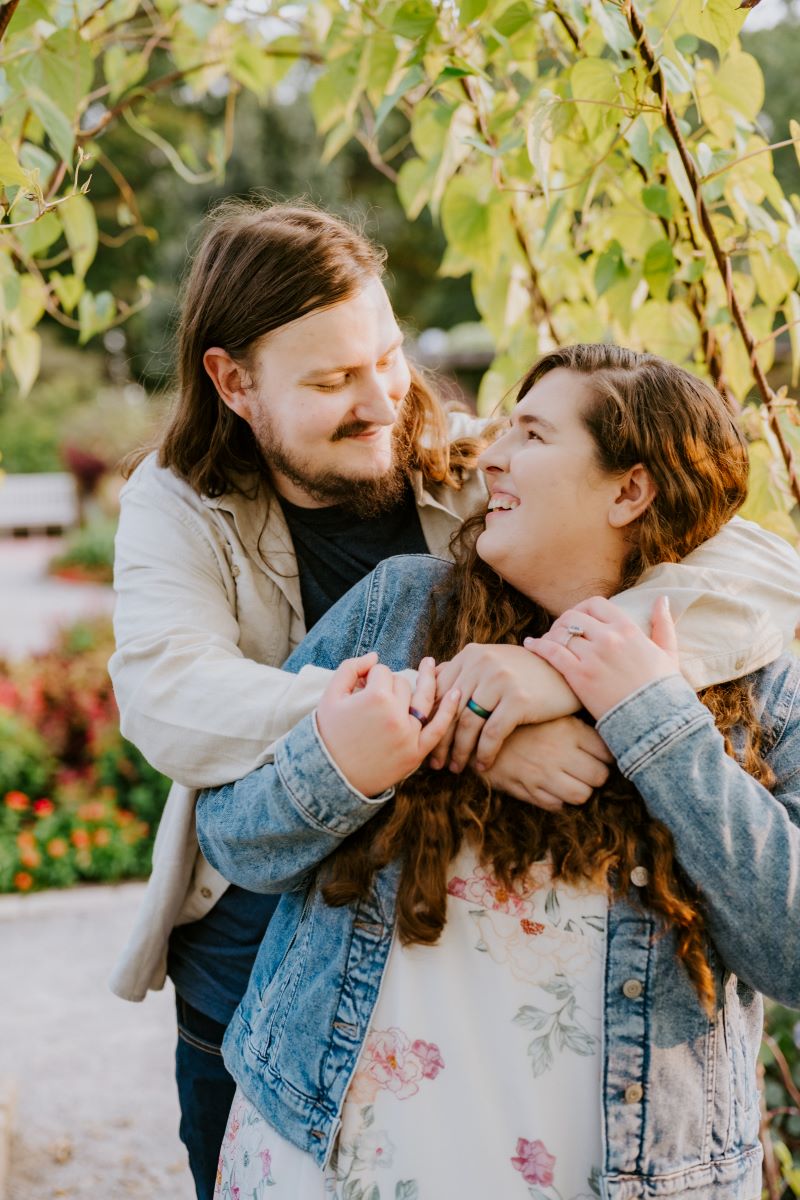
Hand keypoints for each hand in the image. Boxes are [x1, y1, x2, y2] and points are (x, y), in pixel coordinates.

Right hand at [316, 653, 460, 796]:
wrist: (331, 777)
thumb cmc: (328, 734)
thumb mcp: (330, 695)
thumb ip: (351, 668)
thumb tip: (375, 656)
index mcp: (375, 697)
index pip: (382, 672)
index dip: (370, 677)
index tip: (360, 689)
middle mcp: (396, 714)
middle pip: (401, 684)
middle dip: (389, 686)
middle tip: (374, 698)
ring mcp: (409, 734)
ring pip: (422, 699)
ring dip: (429, 680)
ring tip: (431, 665)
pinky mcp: (416, 753)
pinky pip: (439, 728)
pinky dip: (450, 710)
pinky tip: (457, 692)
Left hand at [429, 643, 577, 773]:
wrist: (567, 673)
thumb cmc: (525, 673)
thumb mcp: (493, 663)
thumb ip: (464, 672)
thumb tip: (430, 687)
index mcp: (470, 655)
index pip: (440, 692)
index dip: (431, 721)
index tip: (426, 743)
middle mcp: (481, 663)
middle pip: (450, 710)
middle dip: (440, 741)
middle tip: (436, 763)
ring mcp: (500, 680)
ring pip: (468, 724)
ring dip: (460, 751)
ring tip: (457, 768)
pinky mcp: (518, 699)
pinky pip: (492, 734)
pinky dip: (485, 753)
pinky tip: (483, 766)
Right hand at [482, 718, 612, 809]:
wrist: (476, 729)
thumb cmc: (517, 719)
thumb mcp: (548, 713)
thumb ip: (575, 726)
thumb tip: (604, 734)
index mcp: (568, 730)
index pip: (607, 753)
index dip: (607, 757)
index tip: (600, 755)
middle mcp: (559, 753)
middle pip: (599, 777)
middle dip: (596, 776)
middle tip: (588, 769)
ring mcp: (543, 773)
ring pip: (581, 795)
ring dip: (579, 791)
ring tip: (571, 780)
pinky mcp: (526, 789)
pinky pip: (555, 805)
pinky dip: (557, 801)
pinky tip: (550, 787)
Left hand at [523, 595, 679, 720]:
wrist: (655, 721)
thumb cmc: (662, 689)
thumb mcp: (668, 653)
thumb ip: (663, 624)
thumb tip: (662, 599)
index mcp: (628, 629)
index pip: (595, 603)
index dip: (582, 608)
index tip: (578, 618)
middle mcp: (608, 638)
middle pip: (573, 616)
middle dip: (564, 622)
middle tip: (559, 632)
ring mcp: (592, 656)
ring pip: (560, 633)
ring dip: (551, 635)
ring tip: (547, 641)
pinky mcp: (579, 676)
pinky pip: (551, 652)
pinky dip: (538, 646)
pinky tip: (531, 645)